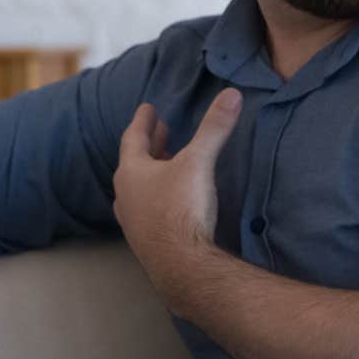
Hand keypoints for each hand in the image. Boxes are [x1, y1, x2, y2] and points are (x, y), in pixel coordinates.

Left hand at [113, 88, 240, 285]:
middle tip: (160, 130)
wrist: (180, 265)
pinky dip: (158, 196)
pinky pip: (148, 209)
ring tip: (167, 162)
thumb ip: (214, 128)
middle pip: (135, 163)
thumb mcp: (199, 162)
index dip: (143, 121)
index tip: (148, 107)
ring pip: (140, 188)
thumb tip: (232, 94)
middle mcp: (126, 195)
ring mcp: (133, 221)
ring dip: (153, 172)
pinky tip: (171, 201)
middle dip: (150, 144)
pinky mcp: (146, 240)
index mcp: (132, 172)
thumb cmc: (182, 209)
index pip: (133, 138)